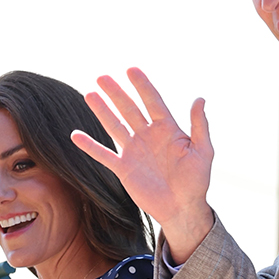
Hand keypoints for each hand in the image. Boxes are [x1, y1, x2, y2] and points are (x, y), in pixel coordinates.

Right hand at [71, 68, 214, 263]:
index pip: (153, 101)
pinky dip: (90, 146)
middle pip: (129, 109)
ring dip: (102, 111)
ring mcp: (134, 151)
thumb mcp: (203, 152)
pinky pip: (104, 155)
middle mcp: (148, 136)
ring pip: (115, 126)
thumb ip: (200, 126)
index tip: (131, 70)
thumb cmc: (196, 182)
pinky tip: (76, 135)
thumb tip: (200, 99)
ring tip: (90, 94)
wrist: (182, 209)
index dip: (142, 85)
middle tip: (102, 76)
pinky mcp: (124, 169)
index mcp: (167, 129)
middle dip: (116, 93)